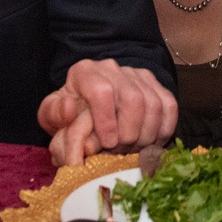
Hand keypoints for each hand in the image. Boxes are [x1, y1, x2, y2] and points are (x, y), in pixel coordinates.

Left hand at [38, 59, 175, 167]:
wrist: (90, 103)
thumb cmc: (71, 112)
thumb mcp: (51, 114)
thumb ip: (54, 113)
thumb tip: (69, 108)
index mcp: (85, 72)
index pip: (102, 90)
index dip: (106, 120)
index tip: (107, 143)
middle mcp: (113, 69)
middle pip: (133, 98)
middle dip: (129, 132)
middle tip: (120, 152)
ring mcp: (138, 75)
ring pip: (154, 104)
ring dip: (146, 134)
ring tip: (133, 151)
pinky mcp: (156, 85)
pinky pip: (169, 106)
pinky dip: (164, 129)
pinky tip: (151, 144)